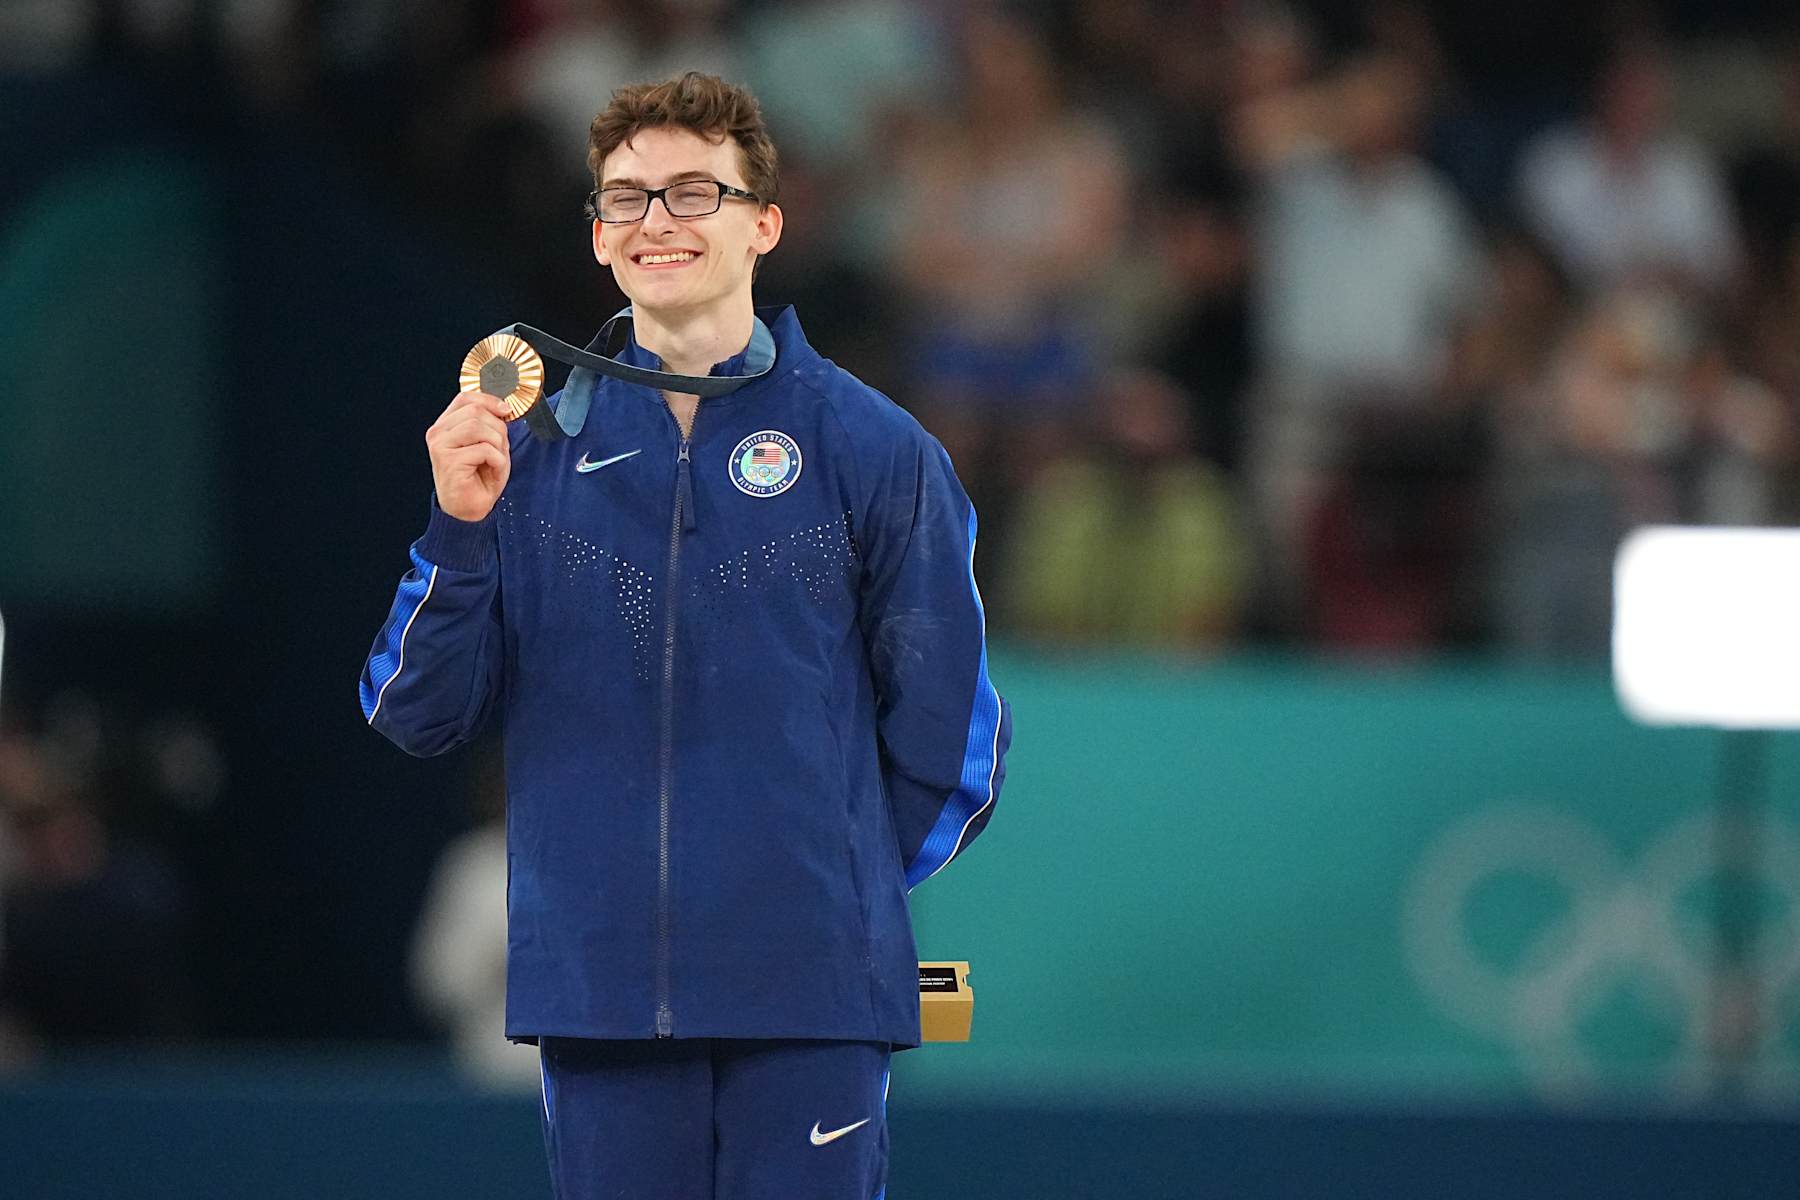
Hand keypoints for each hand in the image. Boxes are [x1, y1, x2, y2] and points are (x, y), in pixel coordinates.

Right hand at [427, 392, 512, 521]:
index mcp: (446, 425)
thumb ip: (491, 424)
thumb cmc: (479, 478)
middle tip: (500, 449)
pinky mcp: (448, 461)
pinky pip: (484, 450)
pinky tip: (492, 471)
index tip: (505, 411)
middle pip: (476, 411)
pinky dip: (497, 461)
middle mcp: (438, 433)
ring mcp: (440, 446)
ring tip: (495, 460)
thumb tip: (503, 408)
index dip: (489, 400)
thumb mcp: (489, 444)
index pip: (465, 398)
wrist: (469, 510)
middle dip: (498, 429)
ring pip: (478, 427)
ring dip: (497, 444)